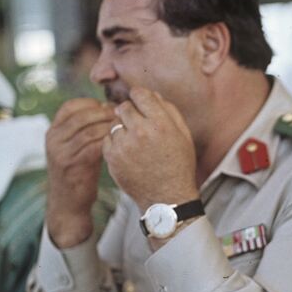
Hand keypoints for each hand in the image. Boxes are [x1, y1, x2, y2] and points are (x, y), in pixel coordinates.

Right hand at [46, 98, 115, 246]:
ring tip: (124, 126)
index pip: (70, 106)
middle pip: (81, 116)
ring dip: (109, 126)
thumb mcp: (75, 147)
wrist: (68, 202)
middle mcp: (53, 139)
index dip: (91, 103)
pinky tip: (120, 142)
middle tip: (122, 114)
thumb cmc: (78, 172)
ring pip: (88, 130)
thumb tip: (110, 107)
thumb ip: (85, 129)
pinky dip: (108, 141)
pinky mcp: (73, 166)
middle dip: (104, 113)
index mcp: (53, 131)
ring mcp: (62, 153)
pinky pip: (93, 146)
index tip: (108, 106)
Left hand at [102, 88, 197, 211]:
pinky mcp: (112, 157)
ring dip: (123, 128)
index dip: (141, 97)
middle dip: (131, 112)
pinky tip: (129, 153)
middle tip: (139, 126)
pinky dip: (116, 143)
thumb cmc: (178, 165)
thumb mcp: (183, 135)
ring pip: (115, 123)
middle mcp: (141, 131)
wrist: (167, 198)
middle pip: (124, 107)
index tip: (142, 104)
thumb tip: (152, 94)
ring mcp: (124, 145)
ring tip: (136, 143)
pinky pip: (108, 139)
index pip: (140, 94)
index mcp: (161, 123)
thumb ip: (169, 111)